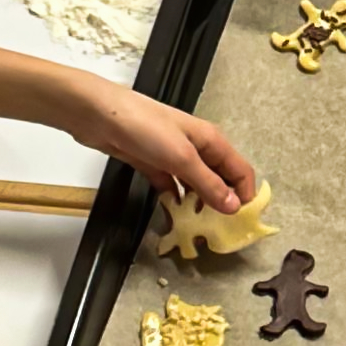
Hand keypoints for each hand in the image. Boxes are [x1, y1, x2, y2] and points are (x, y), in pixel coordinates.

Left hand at [56, 77, 256, 212]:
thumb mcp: (182, 158)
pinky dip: (174, 202)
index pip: (240, 170)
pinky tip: (174, 217)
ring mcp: (175, 157)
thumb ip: (208, 184)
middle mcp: (197, 148)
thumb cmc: (144, 127)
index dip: (245, 194)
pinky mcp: (154, 164)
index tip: (241, 221)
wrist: (100, 116)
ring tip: (197, 229)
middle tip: (218, 230)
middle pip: (219, 179)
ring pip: (195, 186)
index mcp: (211, 140)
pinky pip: (172, 188)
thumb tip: (234, 206)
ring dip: (197, 206)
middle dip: (222, 203)